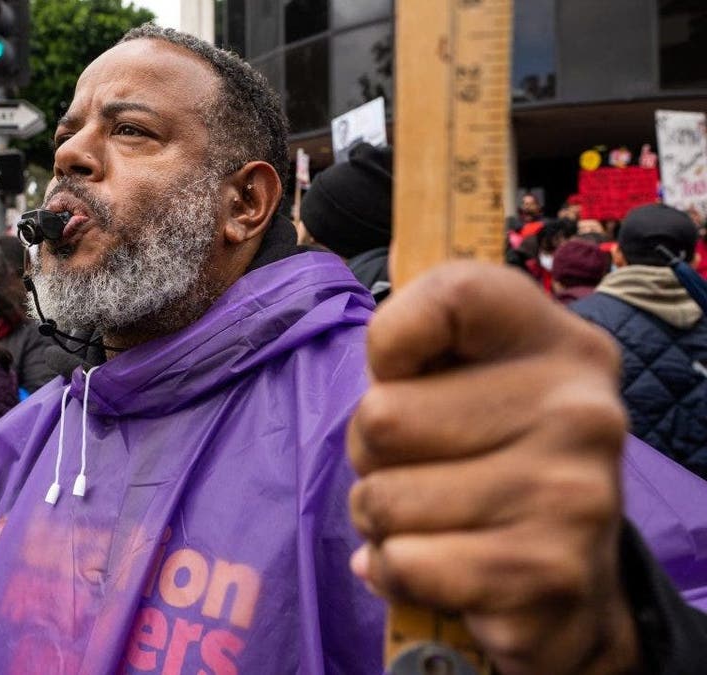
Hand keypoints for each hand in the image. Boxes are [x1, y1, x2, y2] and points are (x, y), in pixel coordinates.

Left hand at [347, 263, 639, 674]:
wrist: (568, 584)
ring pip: (383, 498)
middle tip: (418, 471)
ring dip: (381, 522)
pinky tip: (440, 571)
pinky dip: (395, 573)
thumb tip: (383, 355)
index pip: (452, 292)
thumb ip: (422, 348)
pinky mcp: (548, 573)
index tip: (405, 375)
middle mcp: (582, 410)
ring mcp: (572, 495)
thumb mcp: (470, 384)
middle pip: (381, 415)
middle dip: (369, 457)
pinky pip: (404, 563)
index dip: (391, 340)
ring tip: (433, 523)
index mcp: (562, 345)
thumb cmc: (491, 463)